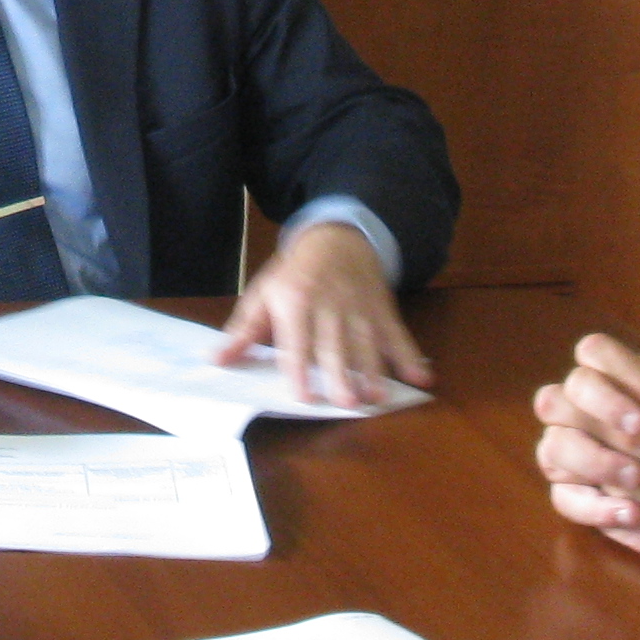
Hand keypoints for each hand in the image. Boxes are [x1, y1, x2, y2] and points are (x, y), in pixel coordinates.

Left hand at [213, 221, 431, 406]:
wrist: (337, 237)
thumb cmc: (294, 273)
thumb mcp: (264, 293)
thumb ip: (243, 330)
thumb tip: (217, 360)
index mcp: (295, 301)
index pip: (296, 341)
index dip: (299, 369)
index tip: (304, 397)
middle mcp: (329, 305)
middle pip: (335, 344)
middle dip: (342, 373)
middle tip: (348, 403)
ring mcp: (359, 307)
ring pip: (367, 342)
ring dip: (374, 371)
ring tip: (378, 398)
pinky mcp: (382, 308)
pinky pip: (397, 333)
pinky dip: (410, 355)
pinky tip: (422, 376)